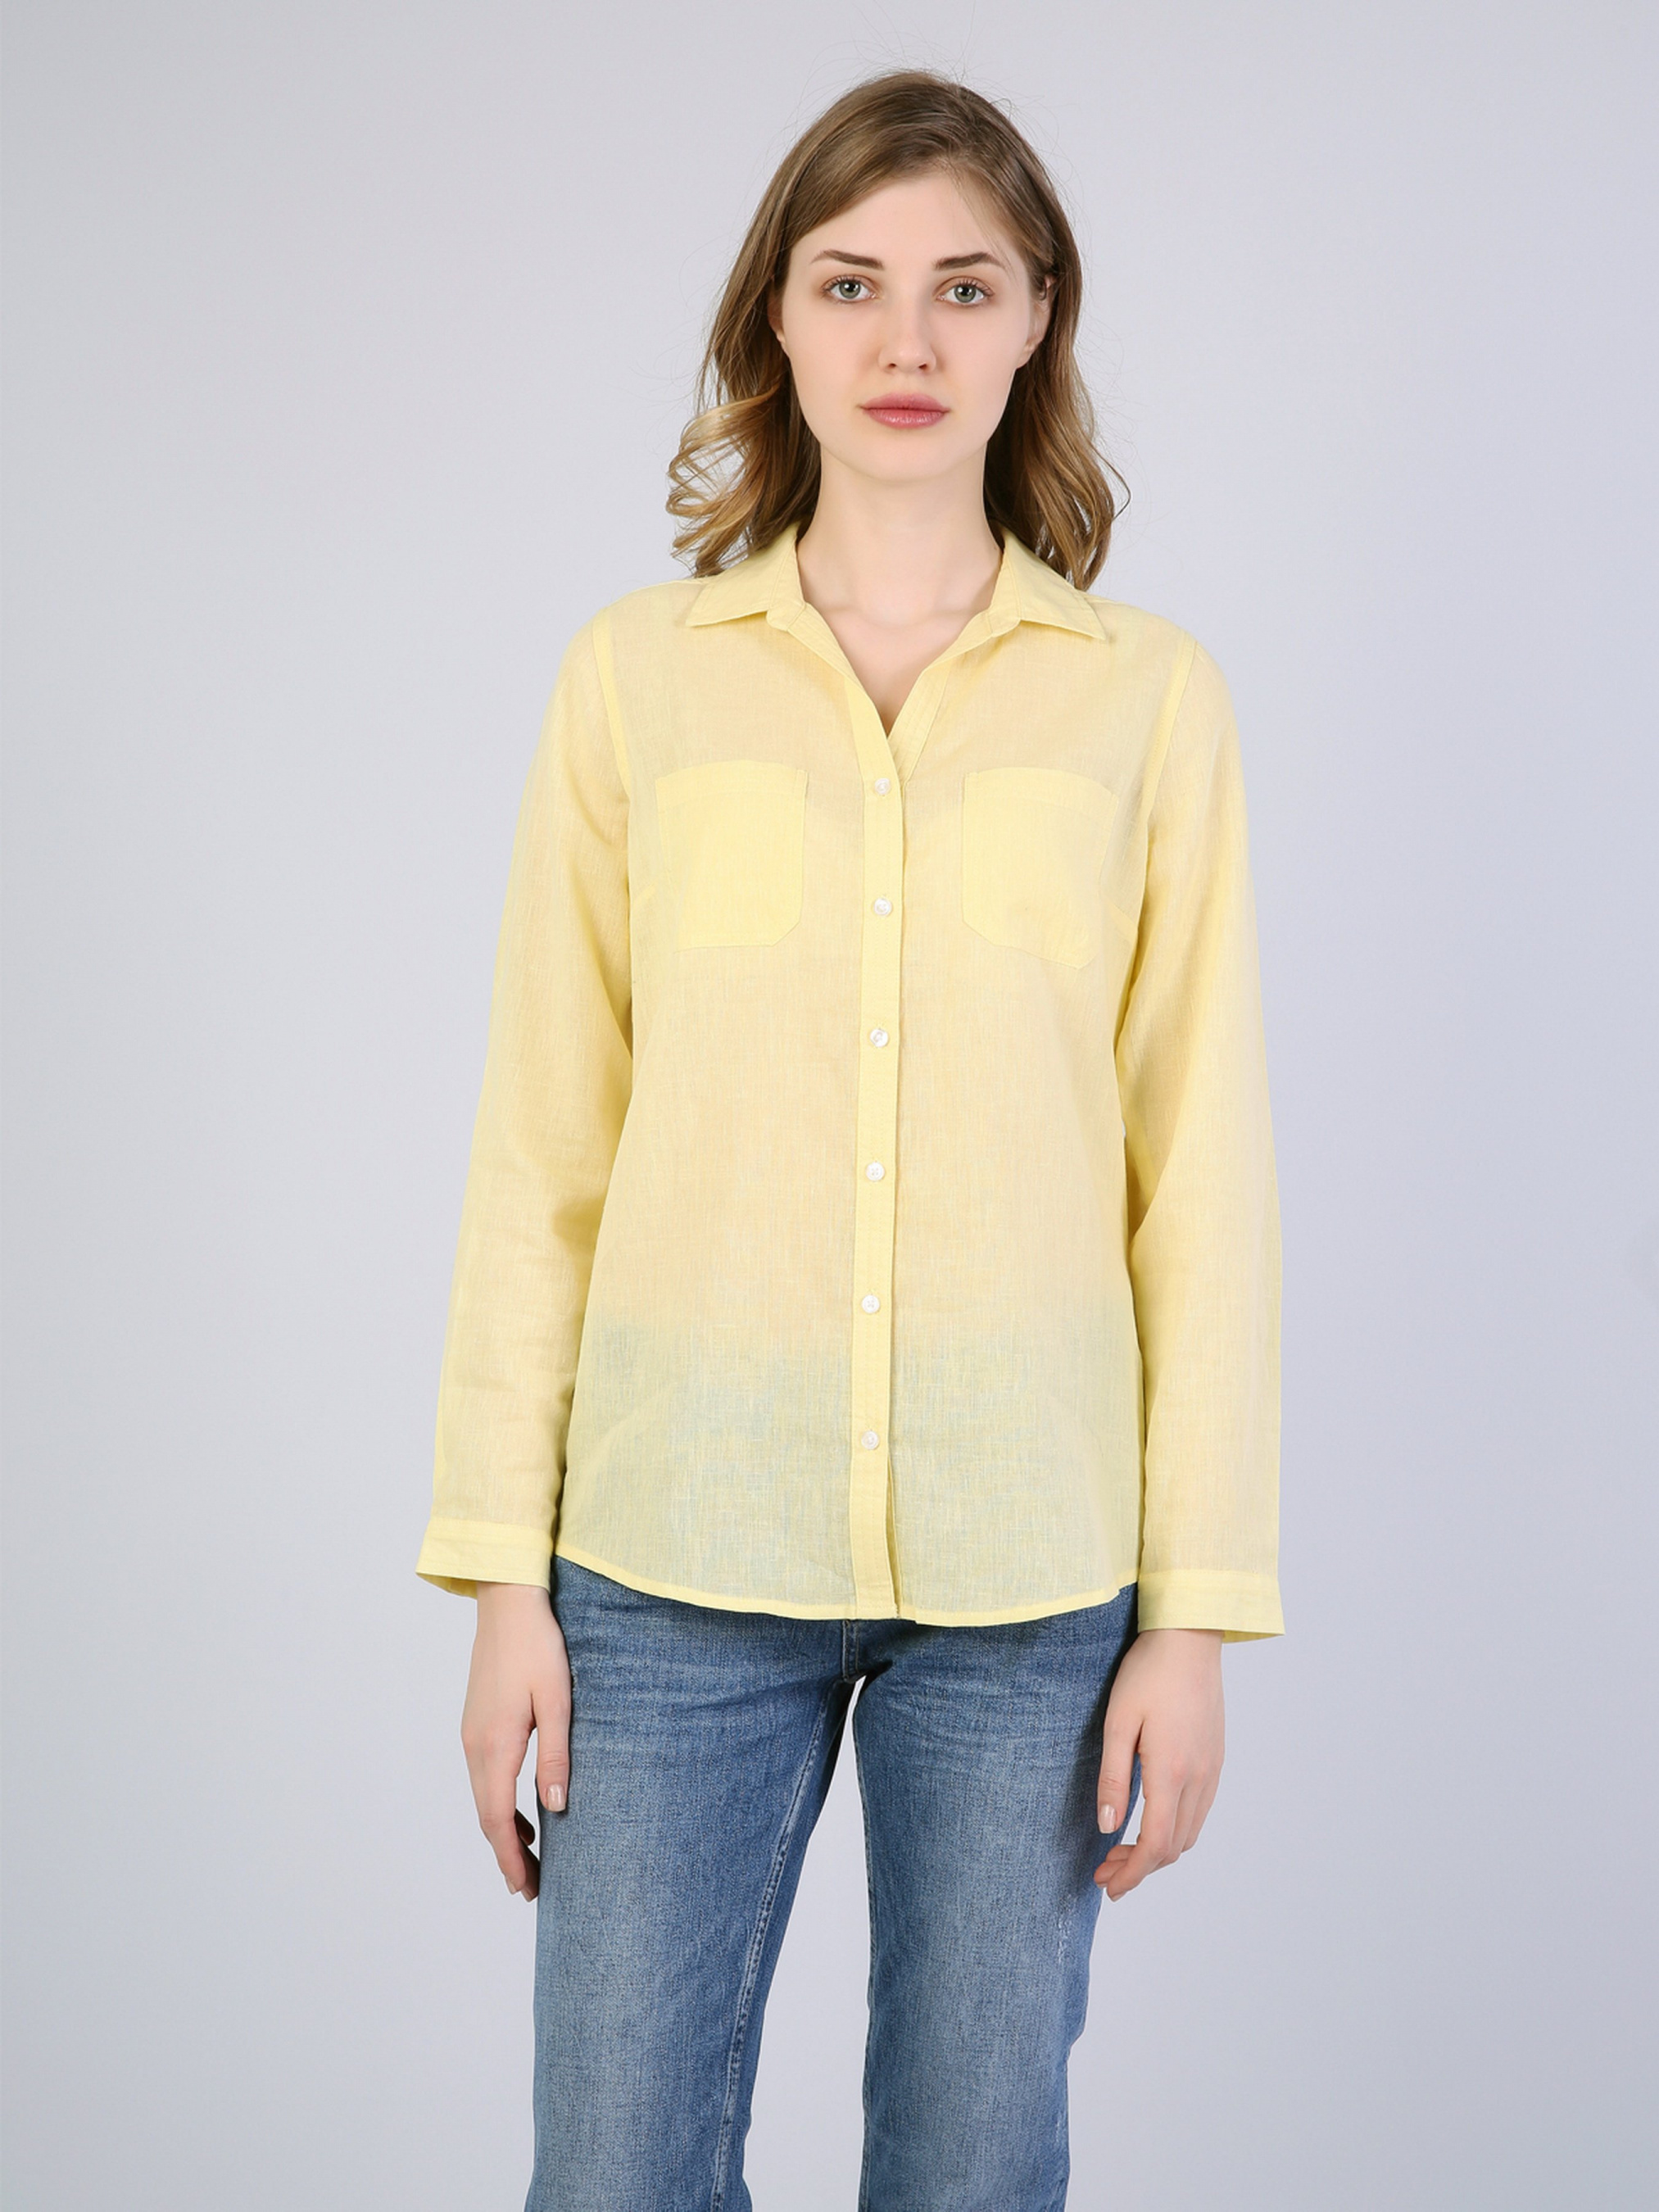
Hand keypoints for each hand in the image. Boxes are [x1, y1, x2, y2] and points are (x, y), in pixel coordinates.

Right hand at [461, 1581, 570, 1900]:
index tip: (525, 1889)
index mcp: (495, 1744)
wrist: (507, 1603)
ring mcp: (471, 1733)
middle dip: (507, 1855)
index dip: (511, 1858)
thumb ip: (555, 1754)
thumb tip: (555, 1805)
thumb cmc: (538, 1647)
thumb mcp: (558, 1700)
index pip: (497, 1819)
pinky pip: (484, 1776)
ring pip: (483, 1798)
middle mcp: (474, 1745)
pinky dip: (499, 1804)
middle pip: (486, 1816)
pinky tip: (523, 1810)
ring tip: (530, 1860)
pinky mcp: (476, 1722)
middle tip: (531, 1889)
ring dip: (502, 1831)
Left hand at [1095, 1627, 1223, 1899]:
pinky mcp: (1216, 1758)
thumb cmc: (1148, 1673)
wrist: (1190, 1637)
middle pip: (1175, 1847)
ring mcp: (1213, 1769)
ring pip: (1190, 1832)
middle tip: (1105, 1870)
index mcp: (1172, 1772)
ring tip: (1122, 1850)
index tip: (1108, 1885)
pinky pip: (1199, 1810)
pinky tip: (1151, 1819)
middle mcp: (1199, 1778)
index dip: (1132, 1874)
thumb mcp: (1118, 1722)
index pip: (1156, 1845)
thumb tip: (1106, 1826)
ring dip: (1158, 1851)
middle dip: (1140, 1868)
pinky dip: (1176, 1829)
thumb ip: (1112, 1777)